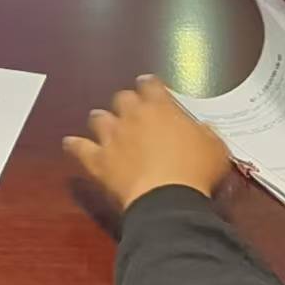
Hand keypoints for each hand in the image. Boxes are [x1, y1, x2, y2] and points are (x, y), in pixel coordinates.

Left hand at [62, 77, 234, 219]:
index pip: (151, 85)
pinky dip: (75, 145)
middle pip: (122, 98)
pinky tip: (70, 143)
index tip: (149, 87)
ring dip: (103, 121)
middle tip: (132, 114)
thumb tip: (202, 129)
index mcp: (161, 108)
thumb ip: (206, 134)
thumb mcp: (215, 149)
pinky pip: (80, 147)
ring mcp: (112, 137)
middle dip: (126, 104)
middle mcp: (132, 116)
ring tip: (106, 127)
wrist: (167, 198)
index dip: (149, 85)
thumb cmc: (196, 171)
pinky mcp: (98, 160)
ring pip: (99, 118)